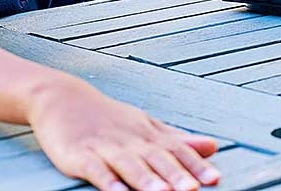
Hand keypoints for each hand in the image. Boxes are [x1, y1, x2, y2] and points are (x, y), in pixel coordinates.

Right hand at [27, 75, 219, 190]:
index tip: (215, 179)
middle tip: (195, 189)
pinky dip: (108, 182)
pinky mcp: (81, 155)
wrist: (65, 99)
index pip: (177, 150)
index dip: (196, 165)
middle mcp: (131, 140)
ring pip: (130, 165)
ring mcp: (106, 147)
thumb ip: (178, 139)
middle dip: (177, 175)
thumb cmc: (110, 118)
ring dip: (147, 181)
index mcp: (149, 134)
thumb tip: (213, 147)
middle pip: (157, 159)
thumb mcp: (146, 125)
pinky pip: (97, 170)